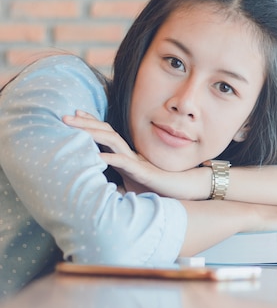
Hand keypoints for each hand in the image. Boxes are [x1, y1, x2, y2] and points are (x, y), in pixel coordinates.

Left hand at [63, 110, 208, 198]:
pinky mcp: (143, 172)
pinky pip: (124, 162)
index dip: (90, 123)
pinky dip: (110, 158)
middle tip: (64, 116)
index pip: (106, 134)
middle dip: (85, 123)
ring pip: (112, 141)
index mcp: (125, 155)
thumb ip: (116, 185)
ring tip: (76, 130)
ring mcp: (136, 161)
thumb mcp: (130, 186)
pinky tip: (96, 157)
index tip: (74, 115)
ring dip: (93, 133)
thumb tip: (99, 192)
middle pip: (106, 132)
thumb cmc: (156, 190)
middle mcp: (130, 154)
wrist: (181, 192)